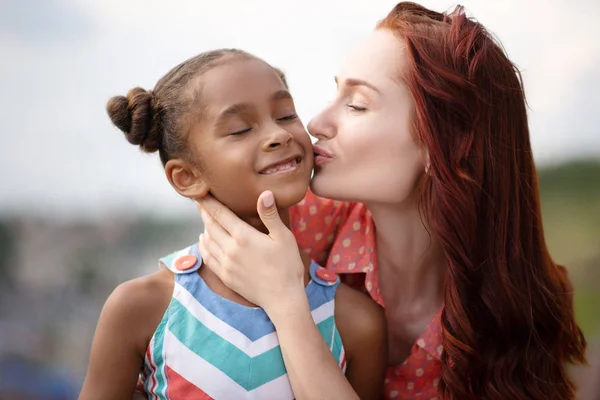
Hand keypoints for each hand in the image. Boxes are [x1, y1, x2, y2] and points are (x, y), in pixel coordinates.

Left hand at [197, 191, 308, 320]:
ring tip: (205, 221)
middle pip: (211, 227)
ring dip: (204, 229)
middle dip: (205, 213)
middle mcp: (230, 249)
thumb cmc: (287, 266)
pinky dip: (203, 247)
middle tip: (201, 204)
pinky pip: (208, 258)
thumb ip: (270, 215)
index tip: (202, 194)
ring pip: (207, 242)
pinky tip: (204, 242)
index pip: (220, 214)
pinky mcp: (225, 277)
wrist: (283, 298)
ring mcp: (226, 265)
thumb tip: (265, 193)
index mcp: (243, 236)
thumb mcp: (284, 237)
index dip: (209, 203)